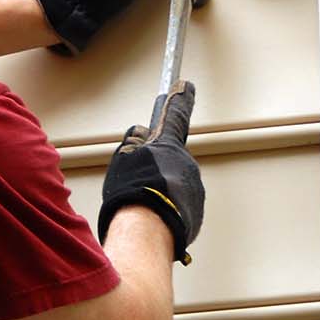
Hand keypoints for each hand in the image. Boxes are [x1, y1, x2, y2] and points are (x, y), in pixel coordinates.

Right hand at [97, 81, 203, 264]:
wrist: (148, 231)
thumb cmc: (133, 194)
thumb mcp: (124, 158)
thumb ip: (134, 142)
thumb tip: (140, 135)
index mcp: (169, 146)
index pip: (175, 116)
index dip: (180, 100)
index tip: (185, 87)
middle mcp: (187, 164)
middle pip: (171, 159)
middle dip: (157, 167)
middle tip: (139, 180)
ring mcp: (194, 190)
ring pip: (175, 184)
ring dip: (161, 191)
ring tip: (142, 203)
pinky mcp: (195, 212)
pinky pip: (179, 204)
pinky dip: (166, 208)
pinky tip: (152, 217)